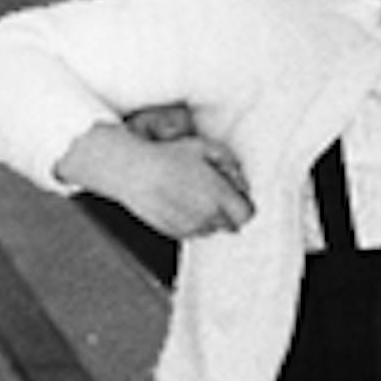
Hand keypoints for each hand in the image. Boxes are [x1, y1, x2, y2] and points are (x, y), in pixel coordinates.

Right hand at [124, 134, 254, 236]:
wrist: (134, 171)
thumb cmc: (168, 156)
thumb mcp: (204, 147)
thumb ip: (230, 163)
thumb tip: (241, 181)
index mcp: (218, 196)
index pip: (246, 215)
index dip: (243, 204)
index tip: (236, 195)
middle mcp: (207, 216)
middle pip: (231, 226)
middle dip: (228, 212)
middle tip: (214, 193)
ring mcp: (190, 227)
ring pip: (211, 230)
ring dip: (209, 218)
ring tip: (193, 196)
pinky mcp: (173, 233)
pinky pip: (192, 232)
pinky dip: (191, 222)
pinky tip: (180, 203)